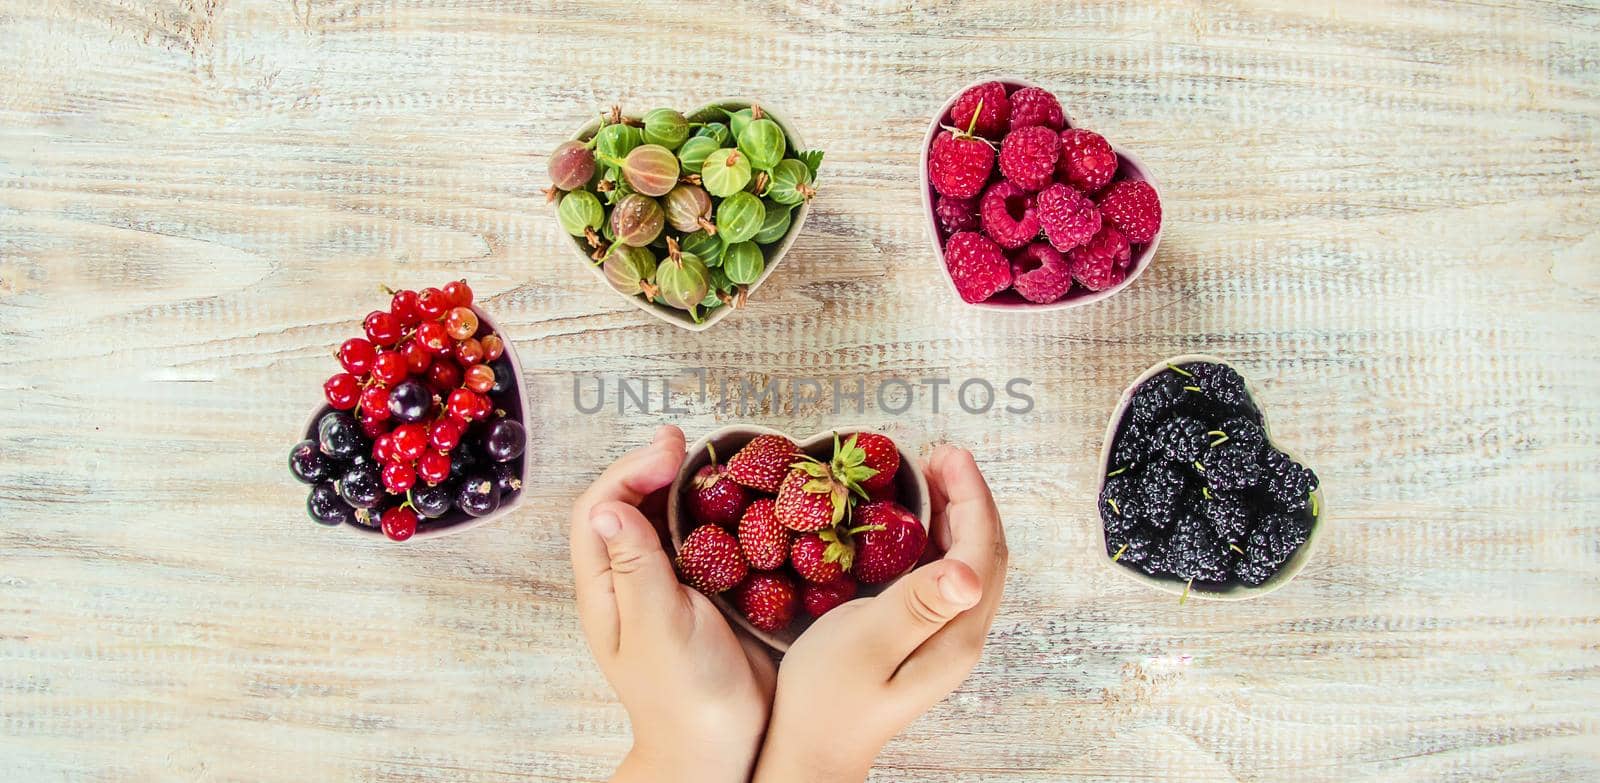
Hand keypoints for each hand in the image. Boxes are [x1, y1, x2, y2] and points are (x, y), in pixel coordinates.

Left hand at [571, 425, 776, 782]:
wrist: (723, 749)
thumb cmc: (685, 695)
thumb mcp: (659, 627)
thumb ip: (636, 565)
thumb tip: (607, 505)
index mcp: (607, 587)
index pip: (600, 510)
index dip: (630, 471)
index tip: (670, 450)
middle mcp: (633, 580)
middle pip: (632, 506)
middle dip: (657, 468)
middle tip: (692, 442)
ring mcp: (670, 588)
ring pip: (669, 521)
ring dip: (689, 488)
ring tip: (719, 463)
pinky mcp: (708, 595)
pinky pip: (706, 544)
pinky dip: (721, 518)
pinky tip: (744, 504)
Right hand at [753, 445, 1007, 782]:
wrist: (809, 753)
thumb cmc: (827, 701)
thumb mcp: (865, 643)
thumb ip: (916, 604)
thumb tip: (969, 572)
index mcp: (955, 633)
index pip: (982, 548)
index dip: (971, 494)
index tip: (947, 454)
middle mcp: (959, 634)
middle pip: (982, 550)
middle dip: (967, 496)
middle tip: (937, 455)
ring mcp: (942, 638)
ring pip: (966, 561)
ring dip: (953, 514)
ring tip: (926, 476)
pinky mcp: (920, 639)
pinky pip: (943, 575)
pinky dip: (933, 538)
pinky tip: (906, 525)